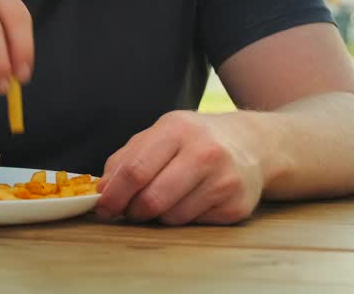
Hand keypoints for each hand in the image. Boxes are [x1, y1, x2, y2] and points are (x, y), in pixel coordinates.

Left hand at [95, 110, 264, 224]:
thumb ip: (125, 159)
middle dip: (133, 211)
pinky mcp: (236, 206)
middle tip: (130, 211)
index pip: (135, 169)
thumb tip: (103, 191)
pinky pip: (193, 224)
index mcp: (177, 129)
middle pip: (152, 198)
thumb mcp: (159, 135)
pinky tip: (191, 200)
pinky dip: (183, 218)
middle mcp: (204, 152)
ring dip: (158, 216)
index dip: (114, 194)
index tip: (102, 208)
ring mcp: (224, 180)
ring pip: (171, 217)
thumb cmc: (193, 140)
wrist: (250, 144)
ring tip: (165, 199)